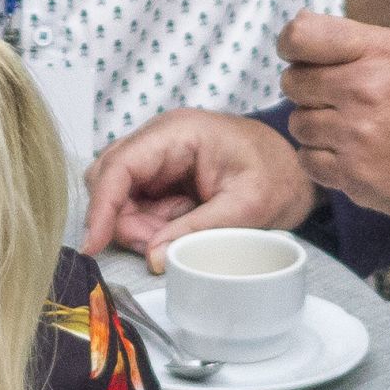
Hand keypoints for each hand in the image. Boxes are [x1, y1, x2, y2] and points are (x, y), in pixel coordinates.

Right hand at [82, 110, 313, 263]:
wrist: (297, 173)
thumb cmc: (279, 177)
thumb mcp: (247, 207)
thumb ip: (198, 231)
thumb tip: (154, 258)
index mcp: (179, 131)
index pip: (120, 165)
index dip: (101, 206)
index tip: (93, 244)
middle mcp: (160, 138)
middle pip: (109, 180)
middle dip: (121, 221)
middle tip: (154, 247)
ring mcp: (159, 156)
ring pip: (119, 195)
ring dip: (137, 226)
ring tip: (174, 239)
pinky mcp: (162, 175)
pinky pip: (137, 204)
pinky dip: (149, 226)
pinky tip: (176, 231)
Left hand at [280, 12, 389, 225]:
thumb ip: (363, 39)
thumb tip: (303, 26)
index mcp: (379, 53)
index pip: (301, 37)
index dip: (292, 45)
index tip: (301, 55)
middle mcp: (363, 91)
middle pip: (292, 82)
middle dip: (308, 87)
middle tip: (334, 96)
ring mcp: (357, 138)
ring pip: (298, 124)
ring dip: (316, 125)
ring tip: (348, 127)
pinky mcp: (356, 178)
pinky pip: (309, 161)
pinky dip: (322, 158)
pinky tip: (349, 153)